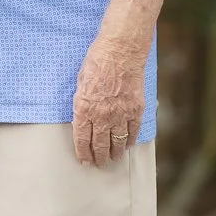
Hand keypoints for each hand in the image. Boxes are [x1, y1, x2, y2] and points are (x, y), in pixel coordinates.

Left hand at [72, 36, 145, 166]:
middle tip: (99, 164)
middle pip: (100, 145)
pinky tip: (127, 145)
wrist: (120, 52)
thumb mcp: (80, 83)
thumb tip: (82, 116)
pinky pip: (132, 131)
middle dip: (98, 157)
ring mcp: (120, 114)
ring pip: (117, 142)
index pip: (82, 139)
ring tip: (113, 159)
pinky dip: (129, 140)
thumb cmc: (96, 62)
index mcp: (84, 109)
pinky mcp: (135, 110)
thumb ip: (81, 102)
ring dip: (114, 153)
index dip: (83, 153)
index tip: (85, 161)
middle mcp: (102, 116)